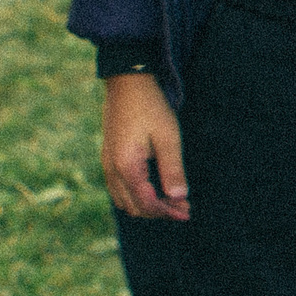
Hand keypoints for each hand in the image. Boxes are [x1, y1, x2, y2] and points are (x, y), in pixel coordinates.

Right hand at [100, 73, 188, 221]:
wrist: (128, 84)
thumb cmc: (150, 108)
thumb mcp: (168, 137)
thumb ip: (172, 169)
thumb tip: (179, 197)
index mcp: (126, 167)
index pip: (146, 203)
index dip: (167, 211)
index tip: (187, 211)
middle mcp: (112, 170)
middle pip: (134, 206)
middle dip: (159, 211)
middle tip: (184, 208)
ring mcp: (107, 165)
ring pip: (124, 200)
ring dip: (147, 205)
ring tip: (173, 200)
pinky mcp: (108, 158)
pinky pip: (119, 188)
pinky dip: (137, 195)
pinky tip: (155, 189)